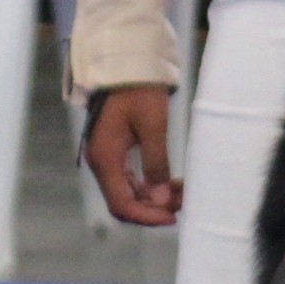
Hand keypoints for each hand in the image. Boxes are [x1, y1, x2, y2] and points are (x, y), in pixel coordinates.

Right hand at [84, 84, 180, 225]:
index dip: (147, 216)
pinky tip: (173, 184)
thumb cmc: (139, 91)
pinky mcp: (115, 154)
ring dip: (155, 199)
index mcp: (105, 158)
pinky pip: (131, 181)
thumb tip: (162, 200)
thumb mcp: (153, 126)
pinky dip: (151, 187)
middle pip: (124, 203)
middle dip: (153, 209)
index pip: (121, 204)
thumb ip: (157, 163)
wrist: (127, 66)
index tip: (173, 217)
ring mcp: (107, 159)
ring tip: (183, 194)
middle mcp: (101, 163)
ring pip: (129, 193)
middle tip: (183, 205)